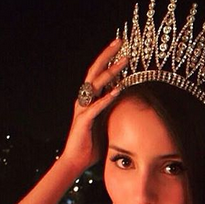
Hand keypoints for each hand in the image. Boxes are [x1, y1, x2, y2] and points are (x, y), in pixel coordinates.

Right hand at [61, 39, 127, 171]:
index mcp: (89, 101)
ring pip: (96, 85)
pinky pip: (96, 107)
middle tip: (121, 42)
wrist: (75, 161)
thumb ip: (113, 113)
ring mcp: (82, 110)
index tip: (121, 48)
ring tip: (124, 61)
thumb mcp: (105, 125)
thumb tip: (129, 106)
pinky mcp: (84, 122)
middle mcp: (84, 101)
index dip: (108, 59)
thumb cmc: (91, 146)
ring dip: (111, 72)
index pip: (98, 74)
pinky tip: (118, 90)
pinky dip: (107, 98)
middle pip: (95, 72)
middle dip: (108, 55)